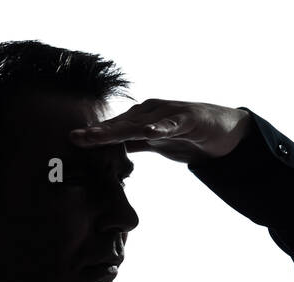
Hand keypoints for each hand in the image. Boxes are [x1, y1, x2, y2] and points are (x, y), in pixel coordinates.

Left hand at [69, 99, 251, 163]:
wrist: (222, 130)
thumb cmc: (186, 135)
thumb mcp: (154, 143)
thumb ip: (134, 145)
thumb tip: (110, 156)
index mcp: (141, 119)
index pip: (113, 129)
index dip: (93, 136)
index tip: (71, 142)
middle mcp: (151, 112)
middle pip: (120, 124)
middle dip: (97, 132)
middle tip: (75, 138)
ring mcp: (168, 113)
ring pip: (140, 123)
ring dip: (118, 129)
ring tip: (99, 136)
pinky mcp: (188, 119)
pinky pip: (171, 124)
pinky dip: (159, 127)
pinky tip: (148, 132)